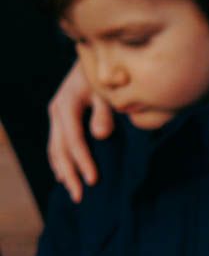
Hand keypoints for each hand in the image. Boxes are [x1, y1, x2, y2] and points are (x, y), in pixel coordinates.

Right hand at [47, 61, 111, 202]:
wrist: (97, 57)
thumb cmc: (107, 75)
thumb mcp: (108, 90)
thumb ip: (105, 112)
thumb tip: (100, 136)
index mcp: (67, 104)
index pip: (73, 140)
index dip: (83, 161)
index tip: (94, 181)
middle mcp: (57, 110)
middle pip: (59, 148)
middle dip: (69, 174)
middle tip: (80, 197)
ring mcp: (56, 114)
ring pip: (54, 148)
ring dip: (63, 171)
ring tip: (74, 192)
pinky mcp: (60, 117)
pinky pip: (56, 143)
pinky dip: (60, 161)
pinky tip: (65, 176)